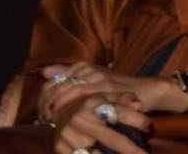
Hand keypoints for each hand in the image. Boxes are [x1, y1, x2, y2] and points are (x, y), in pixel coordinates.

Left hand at [40, 64, 168, 119]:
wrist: (145, 91)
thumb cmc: (117, 91)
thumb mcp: (92, 83)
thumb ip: (69, 77)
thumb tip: (44, 72)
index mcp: (83, 66)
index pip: (53, 80)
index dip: (43, 97)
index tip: (42, 112)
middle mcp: (88, 68)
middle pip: (56, 85)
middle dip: (46, 104)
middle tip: (44, 119)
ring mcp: (97, 76)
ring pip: (66, 89)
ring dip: (55, 106)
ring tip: (52, 120)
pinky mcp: (105, 85)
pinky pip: (80, 94)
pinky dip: (68, 105)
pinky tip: (65, 116)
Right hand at [50, 92, 150, 153]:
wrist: (55, 112)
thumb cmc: (87, 105)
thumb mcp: (103, 96)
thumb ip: (122, 98)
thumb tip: (139, 105)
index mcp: (92, 102)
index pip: (119, 113)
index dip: (137, 120)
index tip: (149, 127)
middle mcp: (81, 119)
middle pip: (112, 139)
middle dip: (131, 150)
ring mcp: (69, 136)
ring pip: (97, 153)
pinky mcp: (60, 147)